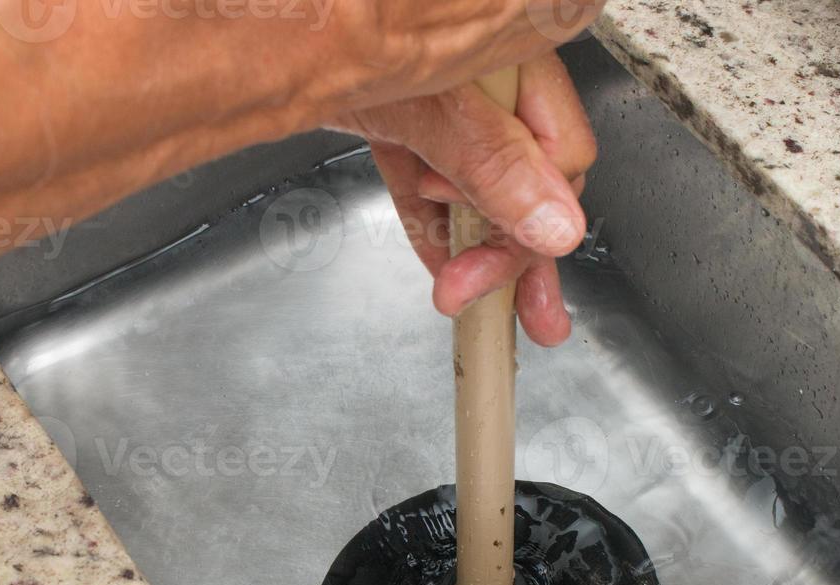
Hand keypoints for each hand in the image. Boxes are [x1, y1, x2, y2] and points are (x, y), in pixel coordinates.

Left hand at [333, 52, 594, 345]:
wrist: (279, 27)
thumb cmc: (348, 29)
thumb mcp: (433, 104)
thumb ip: (494, 163)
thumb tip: (553, 225)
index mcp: (519, 57)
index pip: (560, 158)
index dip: (532, 218)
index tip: (494, 262)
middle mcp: (491, 78)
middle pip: (524, 179)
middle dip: (508, 248)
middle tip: (492, 302)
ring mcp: (446, 99)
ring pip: (476, 185)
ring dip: (477, 247)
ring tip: (473, 299)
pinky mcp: (402, 115)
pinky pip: (428, 177)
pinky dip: (432, 221)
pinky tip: (444, 266)